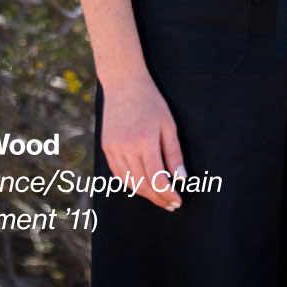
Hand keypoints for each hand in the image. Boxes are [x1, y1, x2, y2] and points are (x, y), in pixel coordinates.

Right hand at [100, 71, 186, 210]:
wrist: (124, 83)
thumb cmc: (151, 101)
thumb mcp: (168, 124)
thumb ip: (174, 153)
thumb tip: (181, 179)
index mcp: (145, 139)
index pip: (157, 178)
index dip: (168, 193)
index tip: (178, 200)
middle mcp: (126, 146)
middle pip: (142, 184)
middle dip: (158, 198)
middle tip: (171, 204)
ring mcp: (113, 147)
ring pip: (129, 182)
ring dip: (145, 194)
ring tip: (159, 197)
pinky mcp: (106, 147)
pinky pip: (118, 173)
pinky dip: (130, 183)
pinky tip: (143, 185)